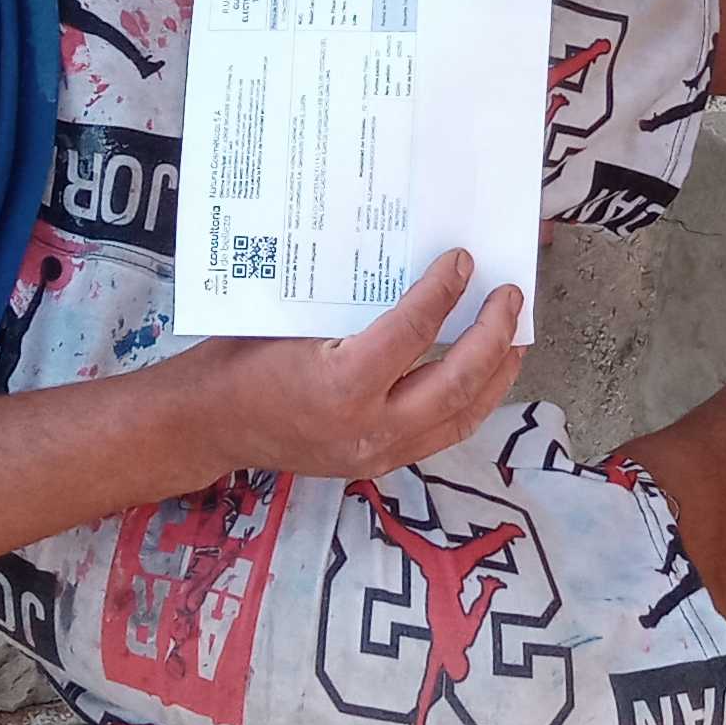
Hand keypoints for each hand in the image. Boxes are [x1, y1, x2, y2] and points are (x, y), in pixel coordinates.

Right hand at [154, 251, 524, 487]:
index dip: (444, 292)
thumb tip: (406, 260)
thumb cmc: (241, 360)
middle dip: (492, 337)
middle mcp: (366, 427)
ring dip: (496, 374)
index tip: (463, 260)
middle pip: (456, 383)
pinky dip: (470, 401)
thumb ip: (350, 304)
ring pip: (460, 417)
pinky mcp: (378, 464)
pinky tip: (483, 374)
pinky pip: (442, 435)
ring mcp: (376, 454)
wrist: (209, 423)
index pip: (412, 333)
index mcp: (340, 385)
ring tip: (516, 336)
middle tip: (510, 296)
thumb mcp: (290, 319)